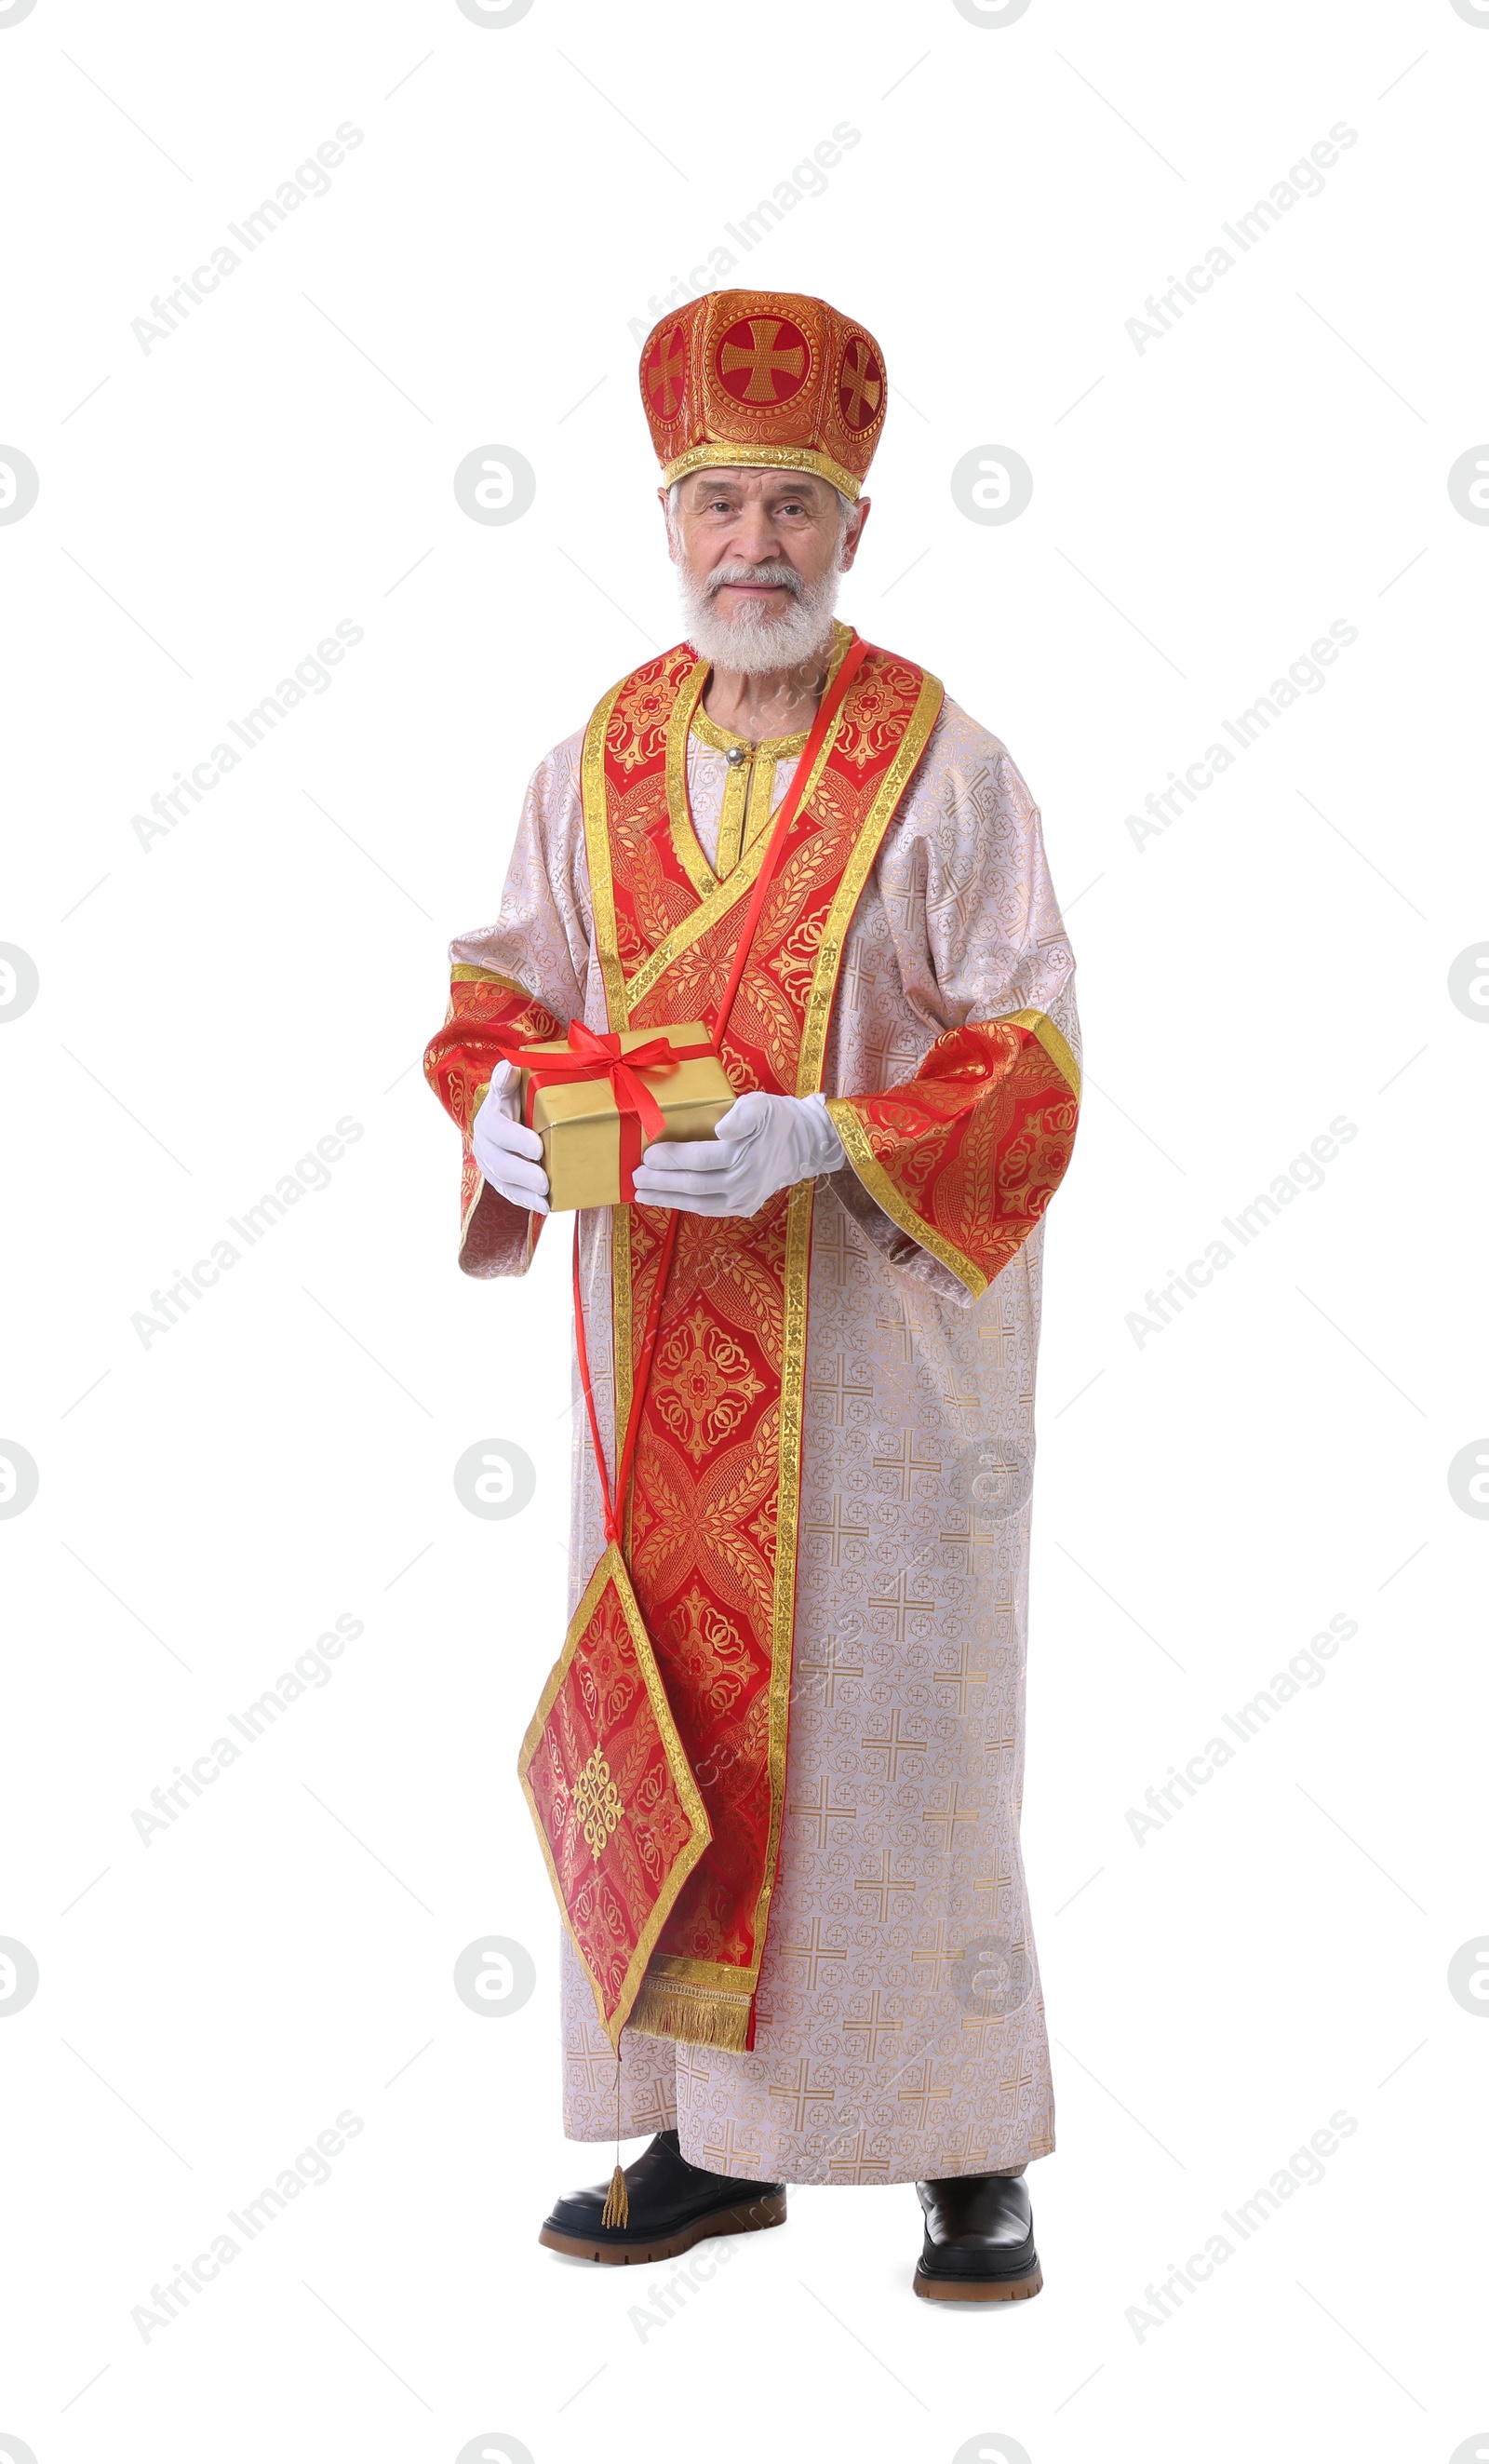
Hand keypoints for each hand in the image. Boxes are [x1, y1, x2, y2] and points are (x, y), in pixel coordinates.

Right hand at [472, 1061, 549, 1214]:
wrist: (509, 1114)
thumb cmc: (517, 1096)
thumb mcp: (512, 1083)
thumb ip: (508, 1079)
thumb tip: (508, 1070)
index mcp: (490, 1118)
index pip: (499, 1129)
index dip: (516, 1140)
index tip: (538, 1148)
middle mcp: (485, 1143)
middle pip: (500, 1162)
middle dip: (523, 1173)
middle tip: (545, 1181)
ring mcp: (491, 1164)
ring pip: (504, 1183)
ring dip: (525, 1194)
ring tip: (546, 1200)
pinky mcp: (500, 1180)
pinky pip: (511, 1194)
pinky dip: (527, 1202)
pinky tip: (546, 1207)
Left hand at [629, 1090, 843, 1217]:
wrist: (806, 1144)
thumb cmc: (778, 1120)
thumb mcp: (762, 1105)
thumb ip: (742, 1114)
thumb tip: (721, 1128)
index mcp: (743, 1155)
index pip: (699, 1159)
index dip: (672, 1158)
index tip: (648, 1155)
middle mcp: (743, 1182)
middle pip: (693, 1185)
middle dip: (660, 1183)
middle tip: (635, 1177)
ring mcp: (744, 1199)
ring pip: (698, 1202)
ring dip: (667, 1199)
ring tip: (642, 1194)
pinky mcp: (744, 1207)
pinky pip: (709, 1210)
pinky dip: (686, 1206)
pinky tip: (668, 1201)